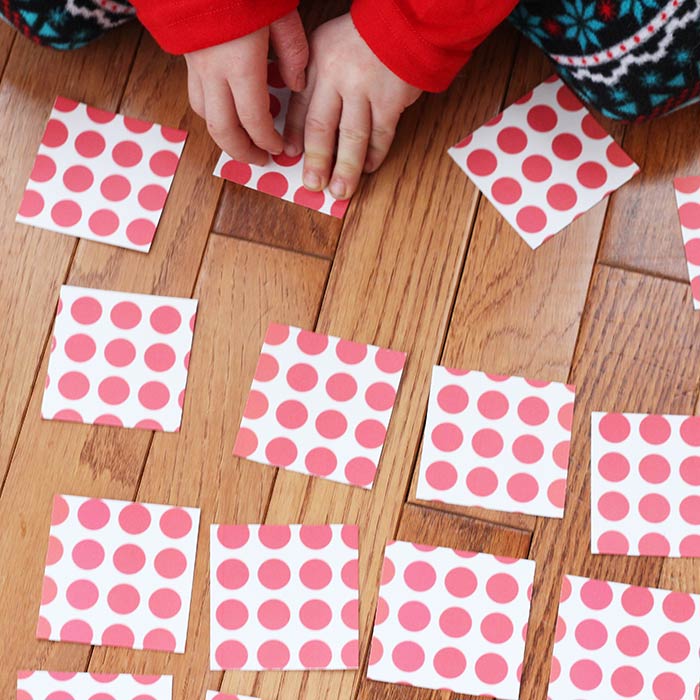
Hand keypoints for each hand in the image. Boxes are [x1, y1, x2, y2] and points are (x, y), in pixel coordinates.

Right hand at [185, 10, 308, 164]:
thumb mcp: (282, 16)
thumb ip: (293, 55)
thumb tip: (296, 86)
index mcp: (240, 65)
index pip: (254, 120)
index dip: (267, 141)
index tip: (280, 148)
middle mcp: (213, 72)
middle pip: (223, 130)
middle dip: (242, 151)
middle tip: (260, 159)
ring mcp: (196, 67)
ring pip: (205, 117)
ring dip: (225, 135)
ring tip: (245, 140)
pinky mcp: (187, 59)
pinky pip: (197, 98)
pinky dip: (213, 114)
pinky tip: (230, 111)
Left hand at [284, 13, 421, 198]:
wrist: (405, 21)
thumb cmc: (366, 34)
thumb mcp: (328, 41)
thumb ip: (313, 73)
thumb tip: (301, 113)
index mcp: (317, 60)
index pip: (300, 105)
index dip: (294, 134)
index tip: (290, 156)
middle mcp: (337, 76)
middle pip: (321, 126)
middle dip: (316, 160)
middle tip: (313, 184)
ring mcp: (365, 89)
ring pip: (352, 137)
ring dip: (346, 168)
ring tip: (340, 191)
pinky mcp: (391, 99)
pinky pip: (381, 134)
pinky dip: (375, 154)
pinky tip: (369, 169)